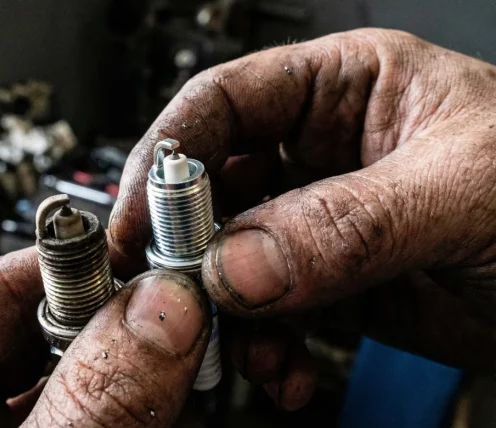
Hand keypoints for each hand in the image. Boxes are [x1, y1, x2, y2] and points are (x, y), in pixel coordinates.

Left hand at [0, 248, 211, 426]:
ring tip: (192, 368)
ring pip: (84, 380)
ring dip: (144, 372)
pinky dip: (136, 410)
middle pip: (54, 332)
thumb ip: (92, 397)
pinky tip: (171, 404)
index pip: (4, 283)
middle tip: (191, 324)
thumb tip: (161, 311)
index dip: (89, 265)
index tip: (158, 261)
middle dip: (128, 327)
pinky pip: (90, 417)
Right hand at [109, 28, 495, 409]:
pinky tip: (282, 367)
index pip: (222, 102)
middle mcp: (321, 152)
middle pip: (215, 188)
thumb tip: (238, 262)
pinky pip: (269, 312)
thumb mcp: (463, 193)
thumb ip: (344, 224)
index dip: (169, 156)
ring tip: (242, 346)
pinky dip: (264, 345)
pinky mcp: (332, 284)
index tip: (141, 220)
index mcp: (344, 88)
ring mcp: (320, 223)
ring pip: (232, 260)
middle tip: (180, 295)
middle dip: (192, 247)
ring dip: (225, 310)